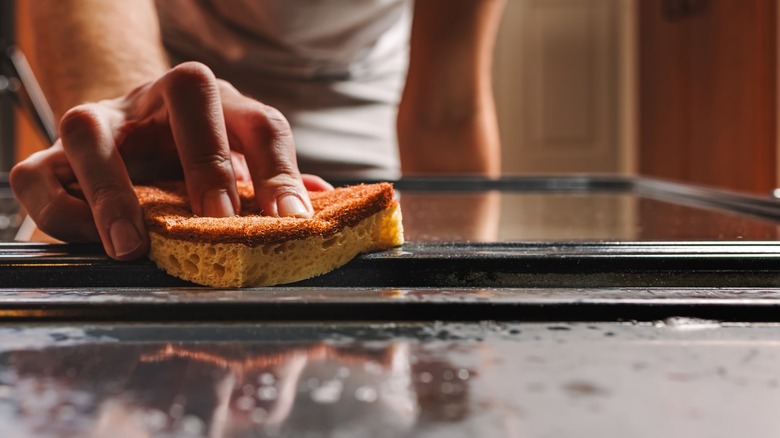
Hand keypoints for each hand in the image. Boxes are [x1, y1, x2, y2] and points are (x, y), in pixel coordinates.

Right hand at [10, 62, 331, 260]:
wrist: (127, 139)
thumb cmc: (192, 160)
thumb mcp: (237, 170)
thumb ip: (272, 183)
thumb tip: (321, 203)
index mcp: (221, 107)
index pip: (261, 123)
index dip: (280, 171)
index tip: (293, 222)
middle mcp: (159, 100)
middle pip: (188, 90)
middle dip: (207, 159)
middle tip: (217, 222)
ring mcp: (101, 122)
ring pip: (90, 129)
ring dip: (112, 189)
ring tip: (134, 246)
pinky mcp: (51, 157)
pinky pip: (38, 175)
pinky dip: (61, 211)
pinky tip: (91, 242)